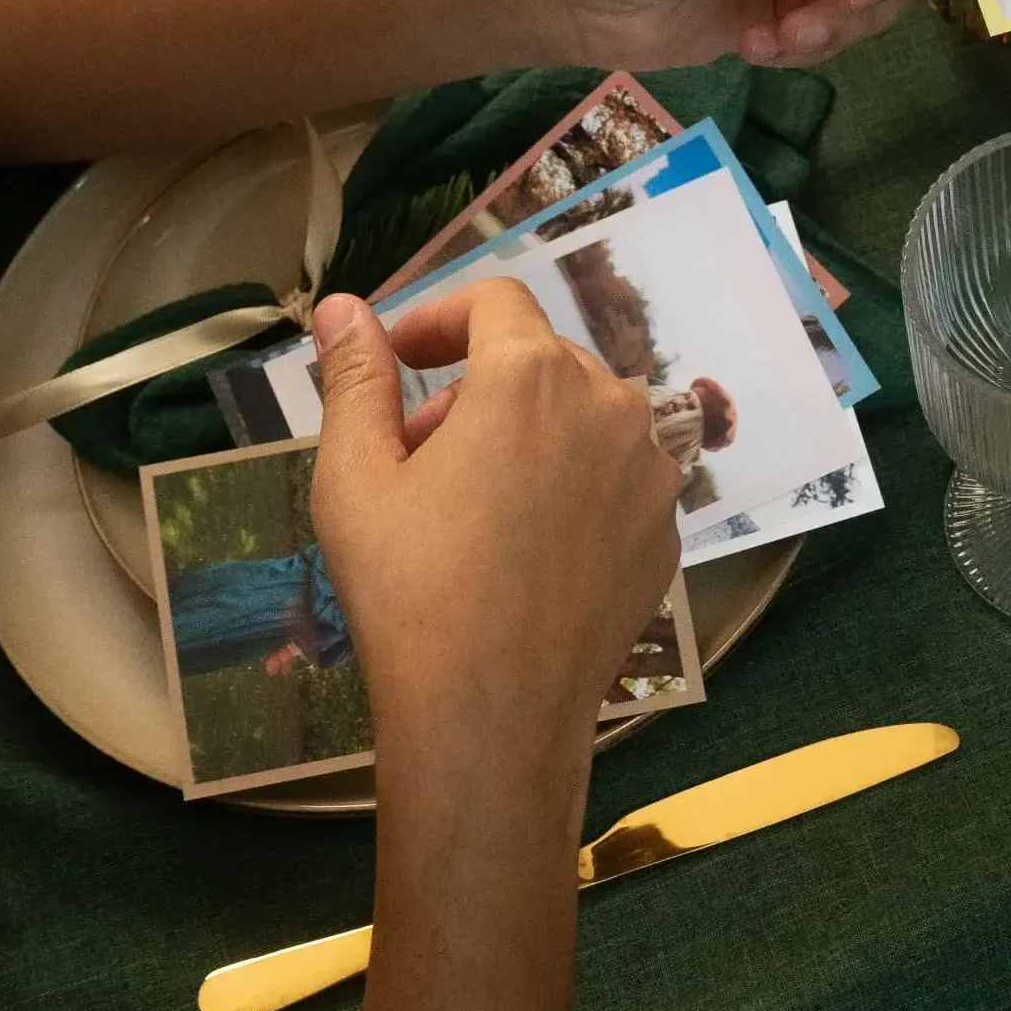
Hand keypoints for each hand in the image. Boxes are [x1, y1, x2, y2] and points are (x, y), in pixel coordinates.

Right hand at [309, 282, 680, 781]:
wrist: (493, 708)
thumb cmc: (410, 587)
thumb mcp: (357, 477)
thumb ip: (357, 378)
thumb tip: (342, 307)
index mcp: (534, 376)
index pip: (494, 301)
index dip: (439, 317)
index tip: (399, 358)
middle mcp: (611, 405)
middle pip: (541, 359)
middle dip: (475, 386)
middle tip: (416, 451)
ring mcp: (652, 468)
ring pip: (583, 418)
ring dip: (526, 433)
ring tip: (467, 503)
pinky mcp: (668, 526)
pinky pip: (615, 476)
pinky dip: (570, 483)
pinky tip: (523, 547)